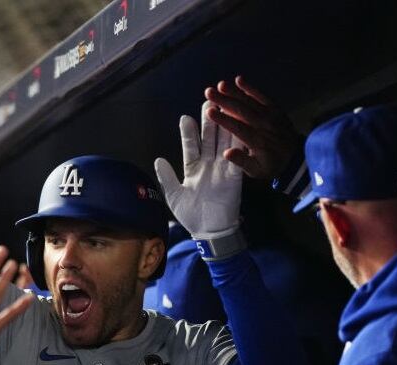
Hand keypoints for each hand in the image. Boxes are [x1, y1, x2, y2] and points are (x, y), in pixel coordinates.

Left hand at [153, 100, 243, 239]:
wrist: (210, 232)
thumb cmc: (191, 215)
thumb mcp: (174, 196)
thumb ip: (166, 177)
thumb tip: (158, 159)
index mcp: (193, 169)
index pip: (191, 146)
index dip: (188, 133)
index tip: (186, 118)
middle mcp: (208, 166)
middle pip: (209, 139)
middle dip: (209, 121)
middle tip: (209, 101)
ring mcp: (222, 169)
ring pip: (223, 144)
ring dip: (224, 127)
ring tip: (224, 109)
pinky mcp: (234, 177)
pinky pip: (237, 158)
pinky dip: (237, 146)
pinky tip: (239, 130)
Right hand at [205, 76, 301, 179]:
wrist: (296, 157)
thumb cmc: (272, 165)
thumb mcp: (256, 171)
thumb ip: (242, 161)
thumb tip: (226, 153)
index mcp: (257, 142)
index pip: (238, 128)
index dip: (223, 119)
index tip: (210, 112)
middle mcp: (264, 126)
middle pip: (242, 111)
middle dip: (224, 100)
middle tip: (209, 92)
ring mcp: (270, 116)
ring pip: (251, 101)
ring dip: (235, 92)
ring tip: (220, 85)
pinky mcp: (274, 109)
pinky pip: (262, 96)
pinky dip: (251, 88)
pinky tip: (239, 80)